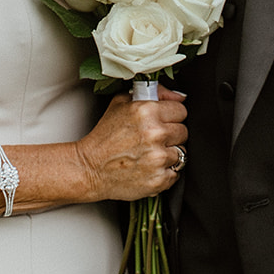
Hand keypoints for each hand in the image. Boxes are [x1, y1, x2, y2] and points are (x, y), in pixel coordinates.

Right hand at [77, 86, 187, 202]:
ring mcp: (158, 158)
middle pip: (184, 131)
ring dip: (169, 153)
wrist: (89, 168)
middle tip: (154, 139)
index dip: (171, 116)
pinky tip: (149, 167)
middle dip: (171, 134)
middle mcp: (155, 134)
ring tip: (150, 154)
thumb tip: (179, 95)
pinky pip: (176, 173)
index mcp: (147, 111)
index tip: (162, 121)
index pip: (181, 110)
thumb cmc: (104, 137)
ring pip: (182, 152)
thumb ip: (154, 93)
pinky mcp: (159, 179)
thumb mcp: (121, 103)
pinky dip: (166, 172)